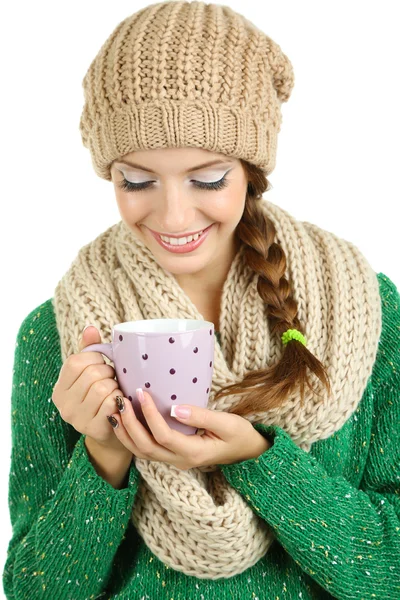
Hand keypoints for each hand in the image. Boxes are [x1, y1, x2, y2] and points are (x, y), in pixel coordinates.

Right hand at [52, 325, 132, 454]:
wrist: (111, 432)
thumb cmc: (102, 396)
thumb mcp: (91, 372)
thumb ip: (89, 350)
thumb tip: (90, 328)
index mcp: (60, 388)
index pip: (76, 362)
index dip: (95, 359)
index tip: (102, 365)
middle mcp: (63, 405)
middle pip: (92, 374)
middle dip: (109, 373)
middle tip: (113, 379)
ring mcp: (77, 419)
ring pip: (103, 388)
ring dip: (116, 386)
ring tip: (115, 391)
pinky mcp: (94, 429)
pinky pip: (112, 404)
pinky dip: (120, 400)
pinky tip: (120, 403)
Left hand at [108, 390, 270, 469]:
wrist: (247, 452)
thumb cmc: (240, 435)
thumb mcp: (227, 423)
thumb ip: (201, 416)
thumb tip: (175, 408)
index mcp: (193, 453)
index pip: (163, 435)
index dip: (149, 414)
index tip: (141, 392)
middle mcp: (180, 461)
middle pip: (145, 447)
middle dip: (129, 424)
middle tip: (120, 400)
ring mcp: (174, 460)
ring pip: (141, 452)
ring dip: (124, 433)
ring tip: (115, 410)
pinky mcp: (172, 455)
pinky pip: (145, 450)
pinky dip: (131, 437)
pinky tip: (124, 421)